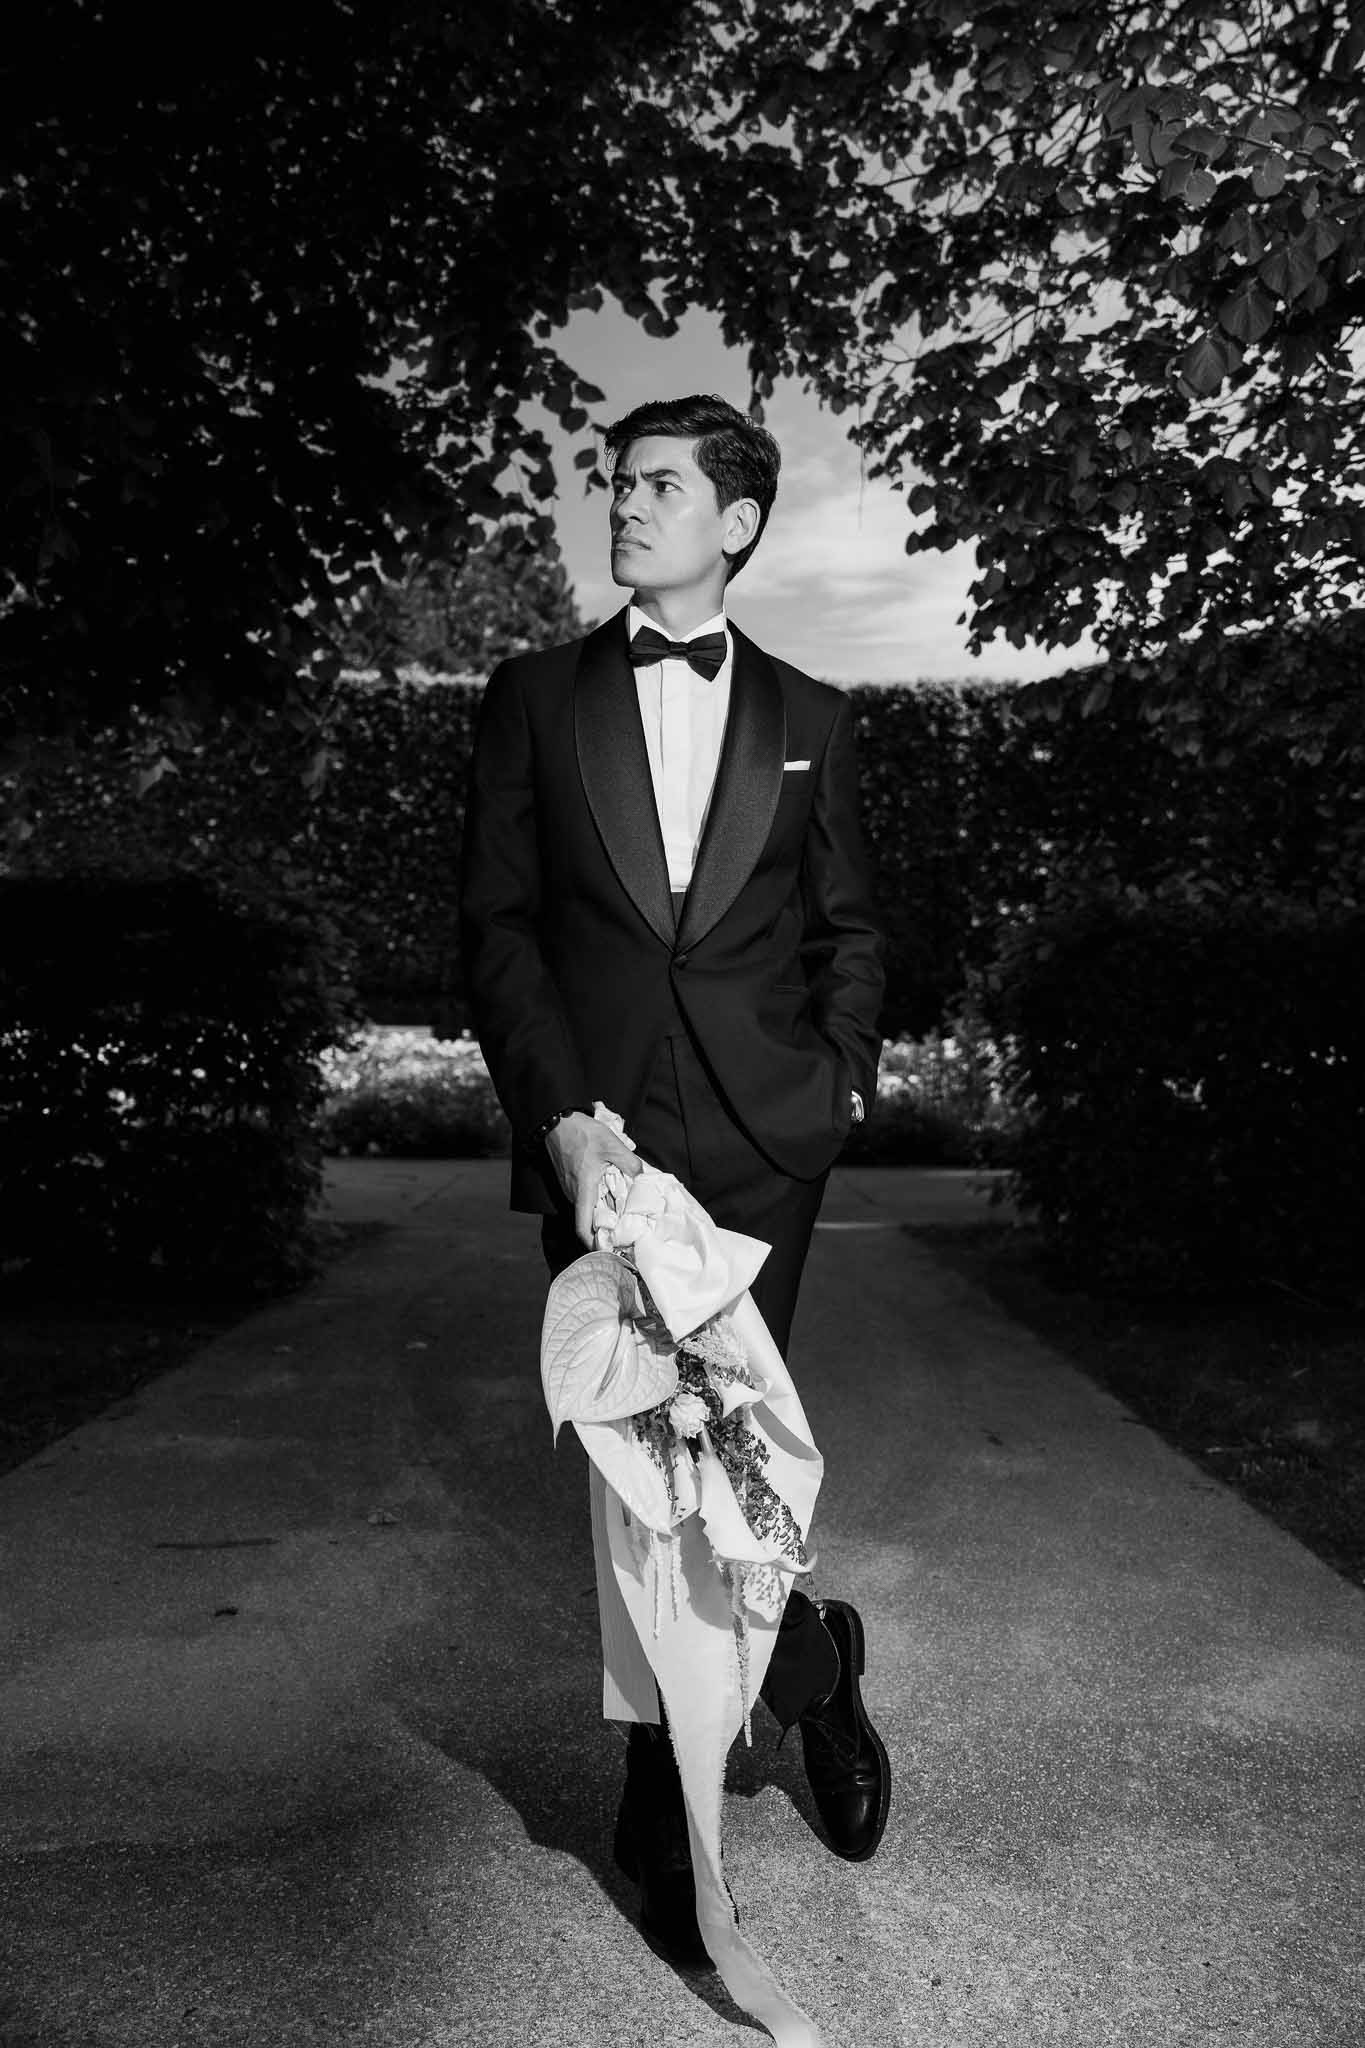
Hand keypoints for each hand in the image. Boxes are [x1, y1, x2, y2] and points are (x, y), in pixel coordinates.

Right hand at [544, 1111, 642, 1247]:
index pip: (582, 1228)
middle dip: (604, 1228)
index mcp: (583, 1191)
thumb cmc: (582, 1133)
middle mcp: (574, 1194)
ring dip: (601, 1212)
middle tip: (625, 1230)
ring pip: (586, 1208)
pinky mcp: (569, 1180)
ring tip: (621, 1211)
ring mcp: (569, 1187)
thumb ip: (629, 1162)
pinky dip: (596, 1200)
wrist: (557, 1121)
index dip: (592, 1243)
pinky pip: (584, 1197)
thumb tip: (642, 1176)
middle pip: (588, 1220)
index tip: (609, 1249)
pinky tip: (610, 1192)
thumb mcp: (612, 1145)